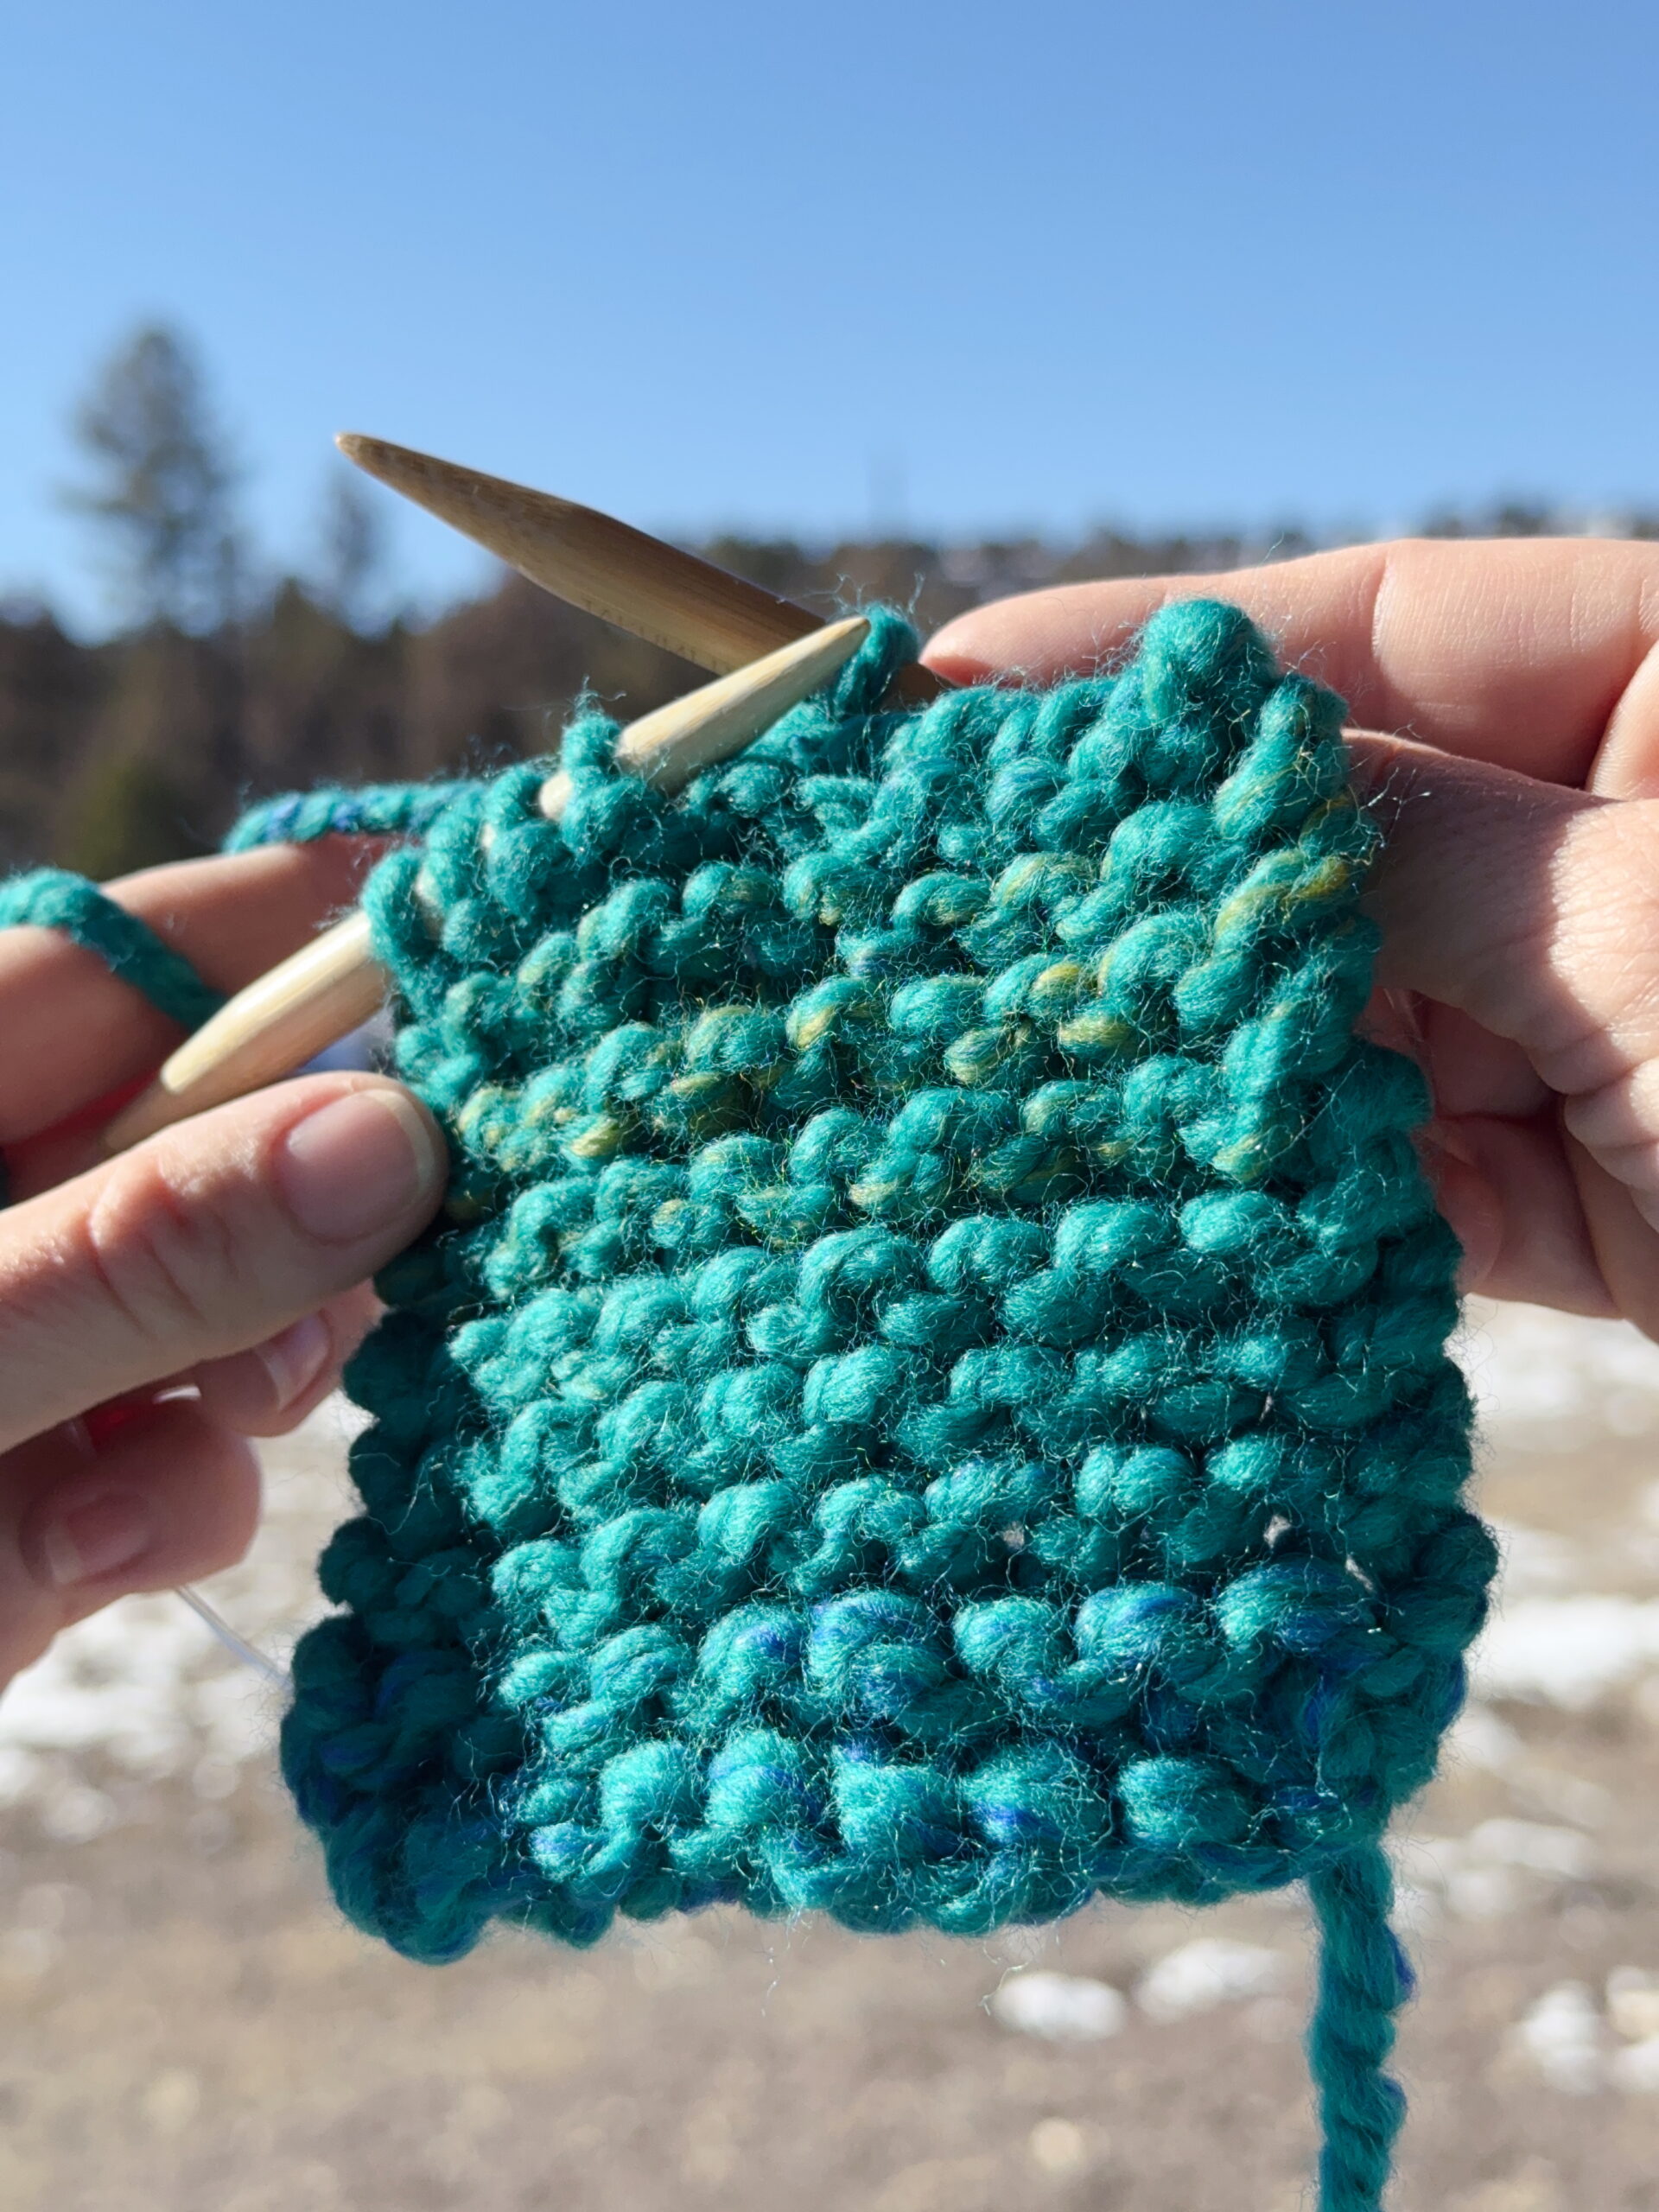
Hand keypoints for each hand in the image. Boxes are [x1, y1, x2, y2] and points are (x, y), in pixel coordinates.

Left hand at [0, 837, 444, 1689]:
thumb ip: (142, 1258)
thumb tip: (395, 1135)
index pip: (138, 956)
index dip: (304, 928)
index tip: (478, 923)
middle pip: (203, 1140)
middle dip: (290, 1221)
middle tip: (345, 1294)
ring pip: (202, 1309)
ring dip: (222, 1391)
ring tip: (166, 1475)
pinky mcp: (12, 1477)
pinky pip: (148, 1453)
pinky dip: (148, 1509)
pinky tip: (80, 1567)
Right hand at [925, 538, 1658, 1338]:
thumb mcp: (1651, 915)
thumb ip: (1409, 848)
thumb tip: (1185, 799)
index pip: (1380, 628)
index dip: (1161, 663)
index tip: (958, 689)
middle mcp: (1624, 847)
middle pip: (1340, 832)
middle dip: (1161, 878)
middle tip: (942, 897)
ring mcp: (1598, 1027)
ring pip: (1348, 1017)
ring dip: (1205, 1055)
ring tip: (1006, 1064)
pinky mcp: (1586, 1201)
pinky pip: (1401, 1181)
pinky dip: (1297, 1202)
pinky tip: (1159, 1200)